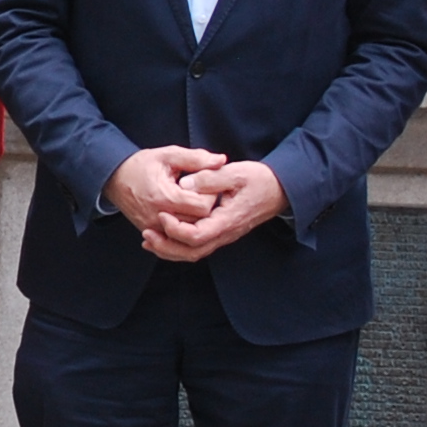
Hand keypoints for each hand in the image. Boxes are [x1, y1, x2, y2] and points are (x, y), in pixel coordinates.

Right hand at [107, 146, 224, 241]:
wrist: (115, 179)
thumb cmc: (142, 165)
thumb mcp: (169, 155)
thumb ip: (196, 158)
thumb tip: (221, 160)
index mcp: (165, 197)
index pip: (202, 207)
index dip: (211, 196)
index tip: (208, 185)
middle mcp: (159, 217)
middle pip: (198, 223)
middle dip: (206, 210)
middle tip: (204, 194)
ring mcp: (154, 229)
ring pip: (189, 235)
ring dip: (197, 221)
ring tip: (195, 204)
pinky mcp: (152, 234)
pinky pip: (176, 240)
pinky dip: (185, 230)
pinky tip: (187, 216)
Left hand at [144, 158, 287, 261]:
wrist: (279, 189)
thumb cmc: (259, 180)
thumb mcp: (235, 172)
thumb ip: (210, 179)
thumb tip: (185, 184)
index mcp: (227, 220)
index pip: (197, 236)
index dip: (176, 230)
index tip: (163, 214)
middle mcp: (225, 234)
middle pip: (191, 252)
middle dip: (166, 246)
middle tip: (146, 234)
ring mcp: (223, 235)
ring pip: (194, 253)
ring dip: (170, 249)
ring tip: (148, 239)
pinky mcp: (221, 232)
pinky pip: (198, 246)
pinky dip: (178, 245)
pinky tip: (164, 236)